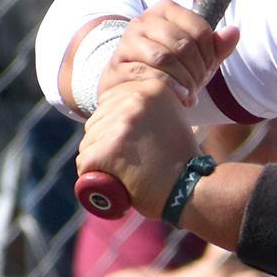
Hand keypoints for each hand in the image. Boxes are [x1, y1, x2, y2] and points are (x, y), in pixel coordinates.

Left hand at [78, 76, 204, 220]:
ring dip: (100, 159)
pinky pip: (84, 162)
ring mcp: (119, 124)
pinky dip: (94, 176)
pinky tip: (114, 180)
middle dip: (105, 143)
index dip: (114, 125)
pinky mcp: (107, 150)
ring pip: (88, 142)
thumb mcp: (172, 118)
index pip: (108, 101)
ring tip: (126, 171)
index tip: (130, 142)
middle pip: (96, 121)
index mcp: (151, 88)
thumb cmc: (181, 160)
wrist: (191, 189)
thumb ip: (149, 107)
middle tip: (131, 160)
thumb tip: (119, 103)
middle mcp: (134, 100)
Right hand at [100, 0, 240, 107]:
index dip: (209, 55)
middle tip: (198, 86)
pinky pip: (146, 74)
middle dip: (196, 70)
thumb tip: (234, 32)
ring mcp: (127, 41)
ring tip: (188, 93)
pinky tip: (175, 98)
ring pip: (165, 58)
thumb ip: (216, 46)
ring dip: (182, 80)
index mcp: (166, 10)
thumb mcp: (195, 56)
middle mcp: (144, 20)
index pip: (200, 30)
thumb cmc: (167, 67)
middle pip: (184, 45)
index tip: (207, 70)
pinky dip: (166, 88)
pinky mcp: (117, 63)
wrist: (126, 83)